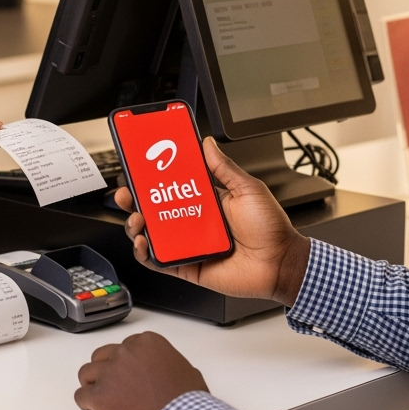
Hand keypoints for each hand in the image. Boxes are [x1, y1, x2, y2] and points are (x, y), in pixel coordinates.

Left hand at [75, 332, 207, 409]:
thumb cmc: (186, 402)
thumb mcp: (186, 371)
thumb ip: (167, 362)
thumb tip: (166, 371)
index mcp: (146, 343)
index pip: (124, 346)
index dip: (125, 363)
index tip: (128, 375)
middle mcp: (125, 352)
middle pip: (102, 357)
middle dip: (105, 370)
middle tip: (114, 386)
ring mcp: (110, 373)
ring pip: (87, 373)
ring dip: (93, 385)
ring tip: (103, 398)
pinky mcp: (100, 396)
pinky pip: (81, 396)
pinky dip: (86, 404)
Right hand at [117, 137, 310, 305]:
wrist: (281, 264)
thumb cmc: (271, 229)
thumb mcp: (248, 189)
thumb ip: (224, 168)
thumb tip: (206, 143)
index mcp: (207, 201)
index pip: (172, 185)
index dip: (153, 177)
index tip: (140, 165)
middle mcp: (194, 221)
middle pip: (155, 209)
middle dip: (135, 200)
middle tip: (126, 193)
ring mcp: (189, 244)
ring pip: (152, 234)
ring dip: (137, 225)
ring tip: (136, 219)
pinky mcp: (188, 266)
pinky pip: (160, 261)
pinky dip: (146, 254)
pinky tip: (144, 244)